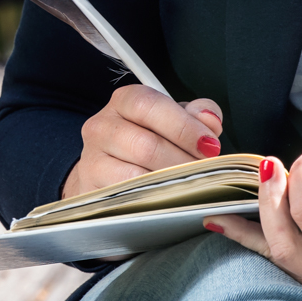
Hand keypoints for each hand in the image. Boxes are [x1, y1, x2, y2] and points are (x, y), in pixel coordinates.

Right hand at [62, 86, 223, 197]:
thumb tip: (210, 120)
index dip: (183, 126)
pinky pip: (127, 197)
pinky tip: (169, 198)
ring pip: (136, 175)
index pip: (149, 105)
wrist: (107, 170)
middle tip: (204, 172)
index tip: (209, 145)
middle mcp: (102, 126)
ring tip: (190, 185)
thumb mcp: (173, 119)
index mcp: (124, 101)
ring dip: (170, 183)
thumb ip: (196, 114)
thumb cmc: (148, 140)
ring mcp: (92, 158)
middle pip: (145, 144)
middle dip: (182, 162)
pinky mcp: (90, 188)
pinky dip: (153, 199)